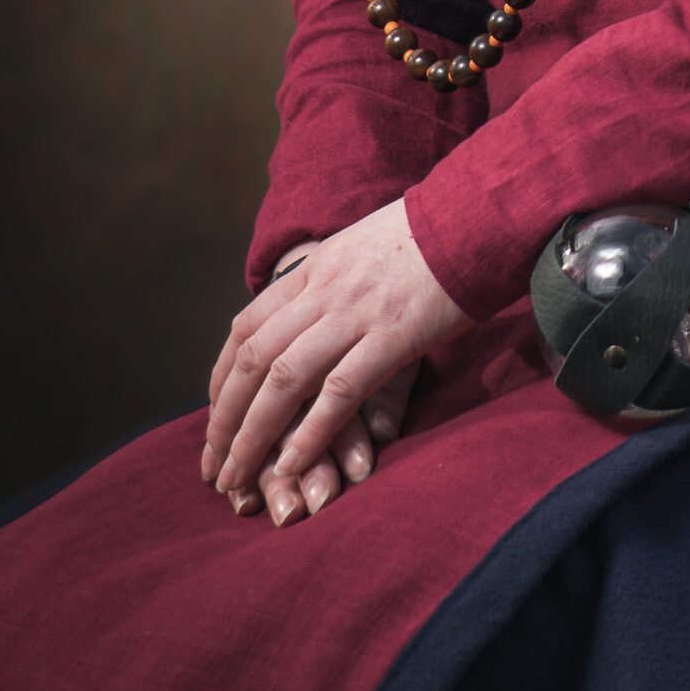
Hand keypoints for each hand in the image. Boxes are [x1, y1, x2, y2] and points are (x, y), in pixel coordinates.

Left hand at [204, 200, 469, 502]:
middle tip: (213, 464)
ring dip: (254, 435)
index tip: (215, 415)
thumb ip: (336, 281)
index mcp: (316, 267)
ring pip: (285, 379)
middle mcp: (324, 289)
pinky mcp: (393, 335)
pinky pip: (339, 391)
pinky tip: (293, 465)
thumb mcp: (365, 247)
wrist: (476, 212)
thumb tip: (317, 316)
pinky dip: (310, 433)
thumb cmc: (431, 234)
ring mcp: (356, 312)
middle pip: (255, 360)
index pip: (247, 327)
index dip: (222, 377)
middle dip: (225, 418)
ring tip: (238, 478)